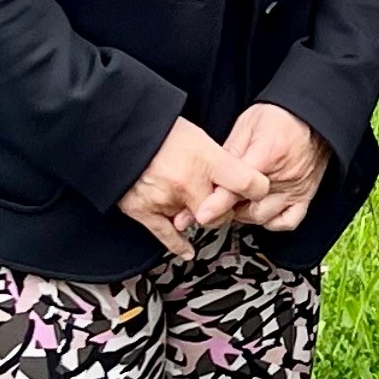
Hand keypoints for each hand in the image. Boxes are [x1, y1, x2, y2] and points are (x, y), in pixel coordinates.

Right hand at [119, 116, 264, 258]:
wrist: (119, 130)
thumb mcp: (199, 136)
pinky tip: (187, 250)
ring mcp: (165, 199)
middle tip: (217, 198)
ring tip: (189, 199)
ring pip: (195, 221)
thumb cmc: (158, 127)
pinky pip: (166, 235)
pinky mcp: (144, 210)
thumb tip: (235, 177)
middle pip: (221, 212)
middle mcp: (187, 182)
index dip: (257, 188)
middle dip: (222, 207)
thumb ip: (219, 159)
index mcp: (205, 158)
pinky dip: (178, 245)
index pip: (247, 183)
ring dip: (196, 215)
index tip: (258, 190)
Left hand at [220, 102, 333, 233]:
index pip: (237, 187)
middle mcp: (285, 175)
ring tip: (238, 201)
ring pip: (263, 217)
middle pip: (248, 207)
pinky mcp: (306, 195)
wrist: (313, 115)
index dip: (216, 203)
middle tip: (218, 200)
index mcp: (267, 153)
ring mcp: (297, 188)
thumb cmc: (281, 117)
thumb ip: (228, 154)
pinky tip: (261, 209)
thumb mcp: (246, 126)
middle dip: (228, 208)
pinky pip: (288, 221)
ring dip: (245, 214)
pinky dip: (272, 221)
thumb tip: (207, 177)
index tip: (201, 214)